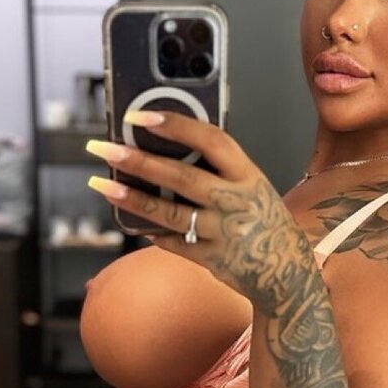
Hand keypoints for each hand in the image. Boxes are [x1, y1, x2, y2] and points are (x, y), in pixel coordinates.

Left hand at [85, 110, 312, 305]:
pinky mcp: (211, 259)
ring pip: (170, 213)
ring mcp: (223, 233)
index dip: (176, 125)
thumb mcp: (252, 185)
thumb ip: (219, 168)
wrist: (286, 270)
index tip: (140, 117)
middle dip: (139, 161)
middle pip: (182, 177)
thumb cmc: (263, 219)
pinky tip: (131, 220)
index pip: (212, 140)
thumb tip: (166, 145)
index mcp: (248, 175)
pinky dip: (151, 231)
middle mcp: (236, 202)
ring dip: (132, 198)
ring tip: (102, 185)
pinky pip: (173, 243)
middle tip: (105, 149)